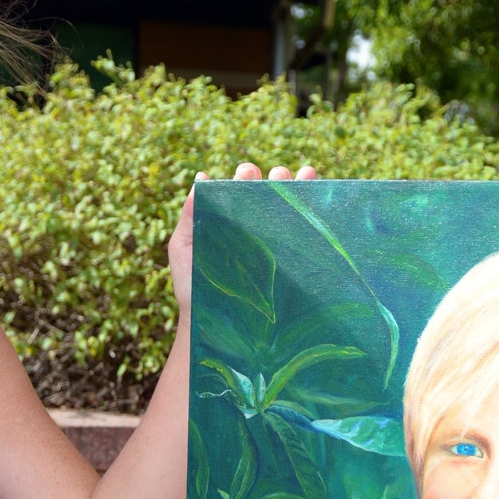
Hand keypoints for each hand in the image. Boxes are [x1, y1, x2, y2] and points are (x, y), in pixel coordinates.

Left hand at [169, 160, 317, 314]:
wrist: (215, 324)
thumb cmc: (194, 286)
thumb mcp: (184, 249)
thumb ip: (189, 217)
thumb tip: (200, 180)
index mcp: (229, 215)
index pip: (241, 186)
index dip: (246, 175)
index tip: (247, 174)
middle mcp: (253, 222)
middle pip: (268, 189)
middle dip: (273, 177)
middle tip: (274, 177)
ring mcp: (273, 239)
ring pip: (288, 203)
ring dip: (294, 185)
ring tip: (298, 177)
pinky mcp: (289, 259)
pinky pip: (305, 228)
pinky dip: (313, 203)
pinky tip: (314, 188)